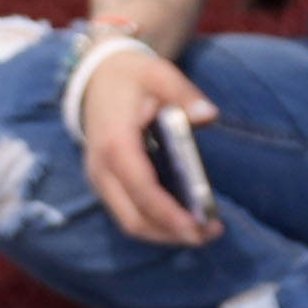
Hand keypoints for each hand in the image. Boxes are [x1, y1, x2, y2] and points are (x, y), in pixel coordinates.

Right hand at [76, 35, 221, 249]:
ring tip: (203, 231)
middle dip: (172, 233)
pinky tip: (185, 221)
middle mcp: (101, 169)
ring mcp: (100, 180)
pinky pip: (130, 214)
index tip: (199, 226)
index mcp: (114, 144)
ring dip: (166, 234)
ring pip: (131, 223)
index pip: (142, 190)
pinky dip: (157, 224)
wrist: (97, 76)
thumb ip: (183, 94)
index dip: (170, 213)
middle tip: (210, 233)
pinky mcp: (106, 185)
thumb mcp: (158, 73)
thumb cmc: (131, 76)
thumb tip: (209, 115)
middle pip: (135, 219)